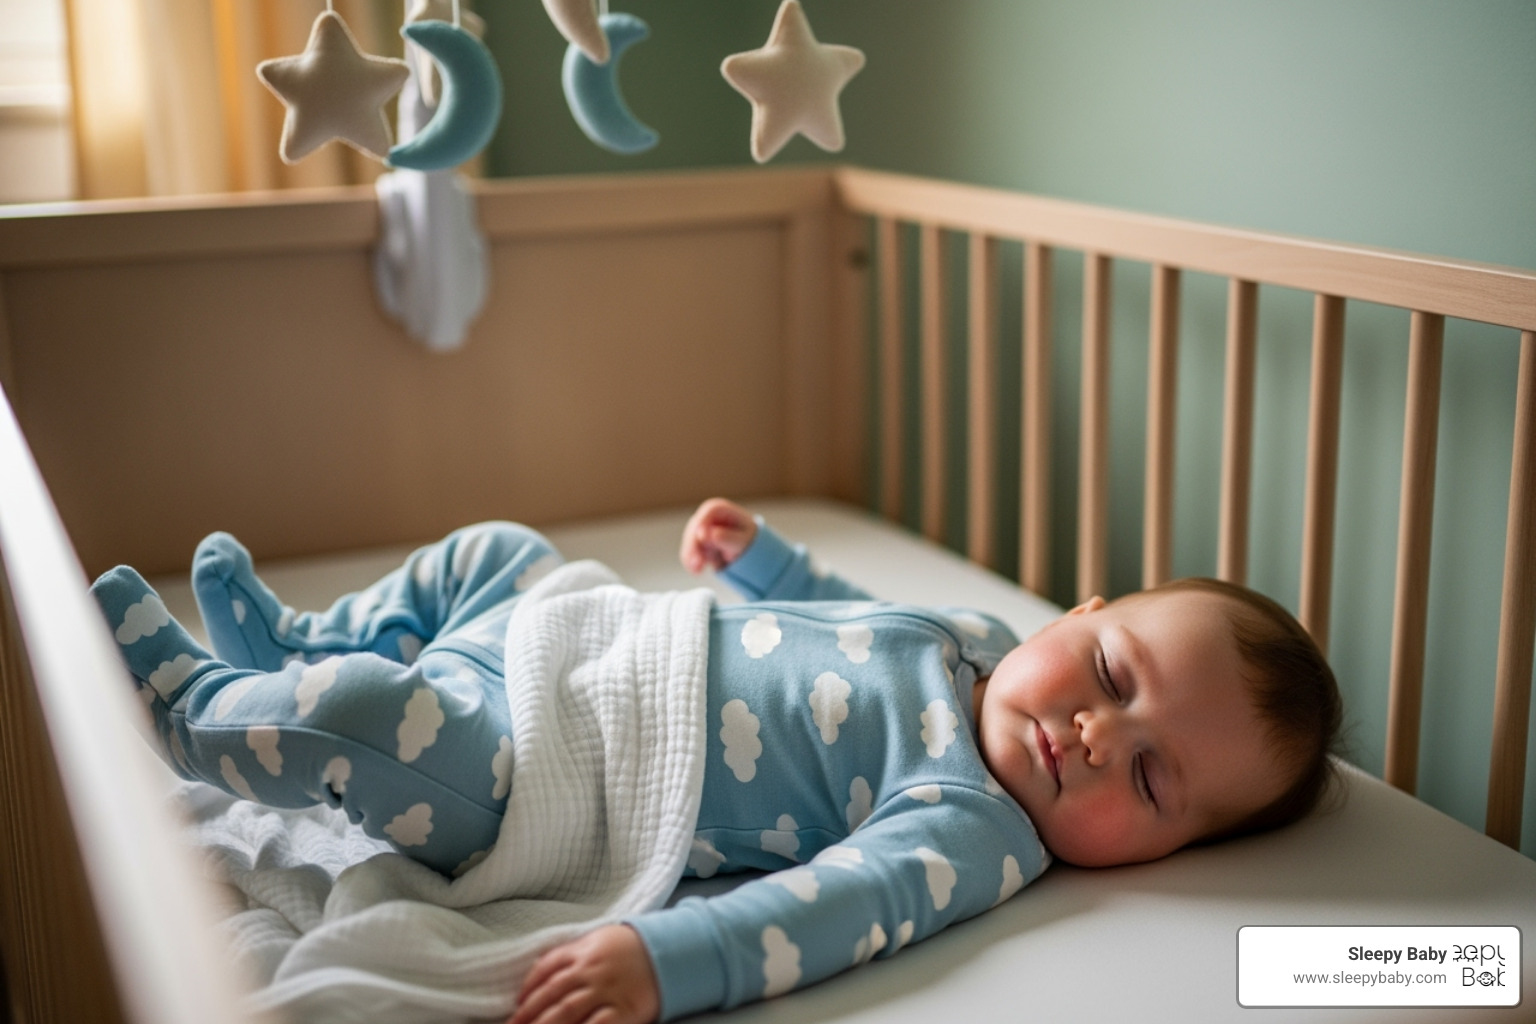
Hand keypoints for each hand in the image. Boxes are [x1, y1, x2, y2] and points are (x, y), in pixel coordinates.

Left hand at [509, 924, 660, 1023]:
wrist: (669, 951)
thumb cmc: (628, 947)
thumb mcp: (596, 940)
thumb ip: (569, 955)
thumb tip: (538, 975)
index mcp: (583, 951)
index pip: (546, 969)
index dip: (528, 989)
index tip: (517, 1005)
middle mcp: (592, 971)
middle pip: (553, 995)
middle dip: (529, 1014)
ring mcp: (608, 992)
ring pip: (568, 1012)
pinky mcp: (624, 1011)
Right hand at [680, 498, 757, 573]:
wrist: (744, 549)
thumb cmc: (746, 539)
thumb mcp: (742, 539)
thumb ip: (727, 537)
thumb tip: (709, 535)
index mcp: (720, 509)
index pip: (709, 511)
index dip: (703, 523)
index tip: (702, 537)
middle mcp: (706, 517)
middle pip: (695, 528)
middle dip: (694, 545)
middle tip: (697, 562)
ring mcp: (698, 530)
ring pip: (689, 542)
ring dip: (691, 556)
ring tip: (696, 571)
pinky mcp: (695, 543)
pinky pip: (689, 552)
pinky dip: (691, 562)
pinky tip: (696, 571)